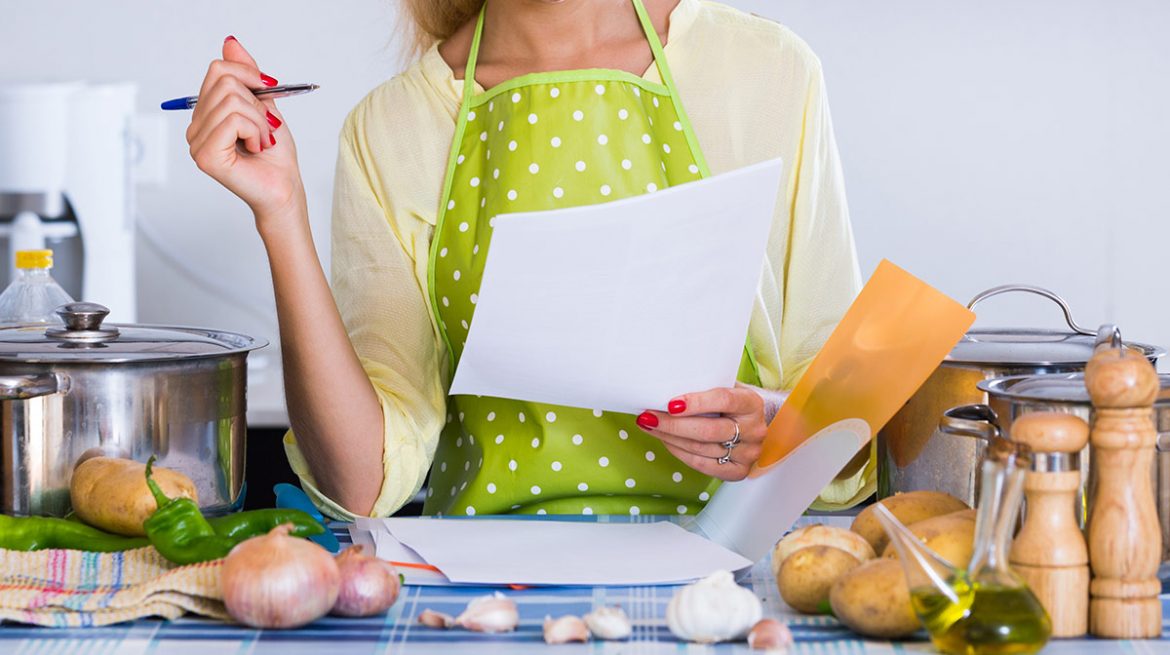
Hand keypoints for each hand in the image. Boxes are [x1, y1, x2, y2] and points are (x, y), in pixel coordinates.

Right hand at [186, 36, 305, 225]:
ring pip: (231, 101)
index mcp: (206, 114)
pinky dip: (255, 132)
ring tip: (262, 141)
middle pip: (223, 81)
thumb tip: (230, 43)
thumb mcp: (265, 105)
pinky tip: (257, 149)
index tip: (267, 91)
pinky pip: (233, 121)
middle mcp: (195, 127)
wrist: (284, 188)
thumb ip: (246, 76)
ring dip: (259, 121)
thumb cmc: (276, 155)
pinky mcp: (206, 156)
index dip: (249, 75)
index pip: (218, 70)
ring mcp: (196, 142)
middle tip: (265, 127)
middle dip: (256, 102)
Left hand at [635, 385, 768, 480]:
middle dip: (673, 424)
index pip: (724, 400)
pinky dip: (679, 452)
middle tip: (648, 417)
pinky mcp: (738, 472)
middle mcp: (754, 430)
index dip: (696, 402)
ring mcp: (748, 453)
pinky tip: (665, 441)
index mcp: (752, 403)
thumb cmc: (731, 402)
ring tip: (650, 427)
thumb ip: (704, 386)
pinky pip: (702, 464)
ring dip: (669, 438)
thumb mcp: (725, 387)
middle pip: (708, 430)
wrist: (751, 424)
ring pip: (700, 448)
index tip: (670, 404)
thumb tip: (664, 387)